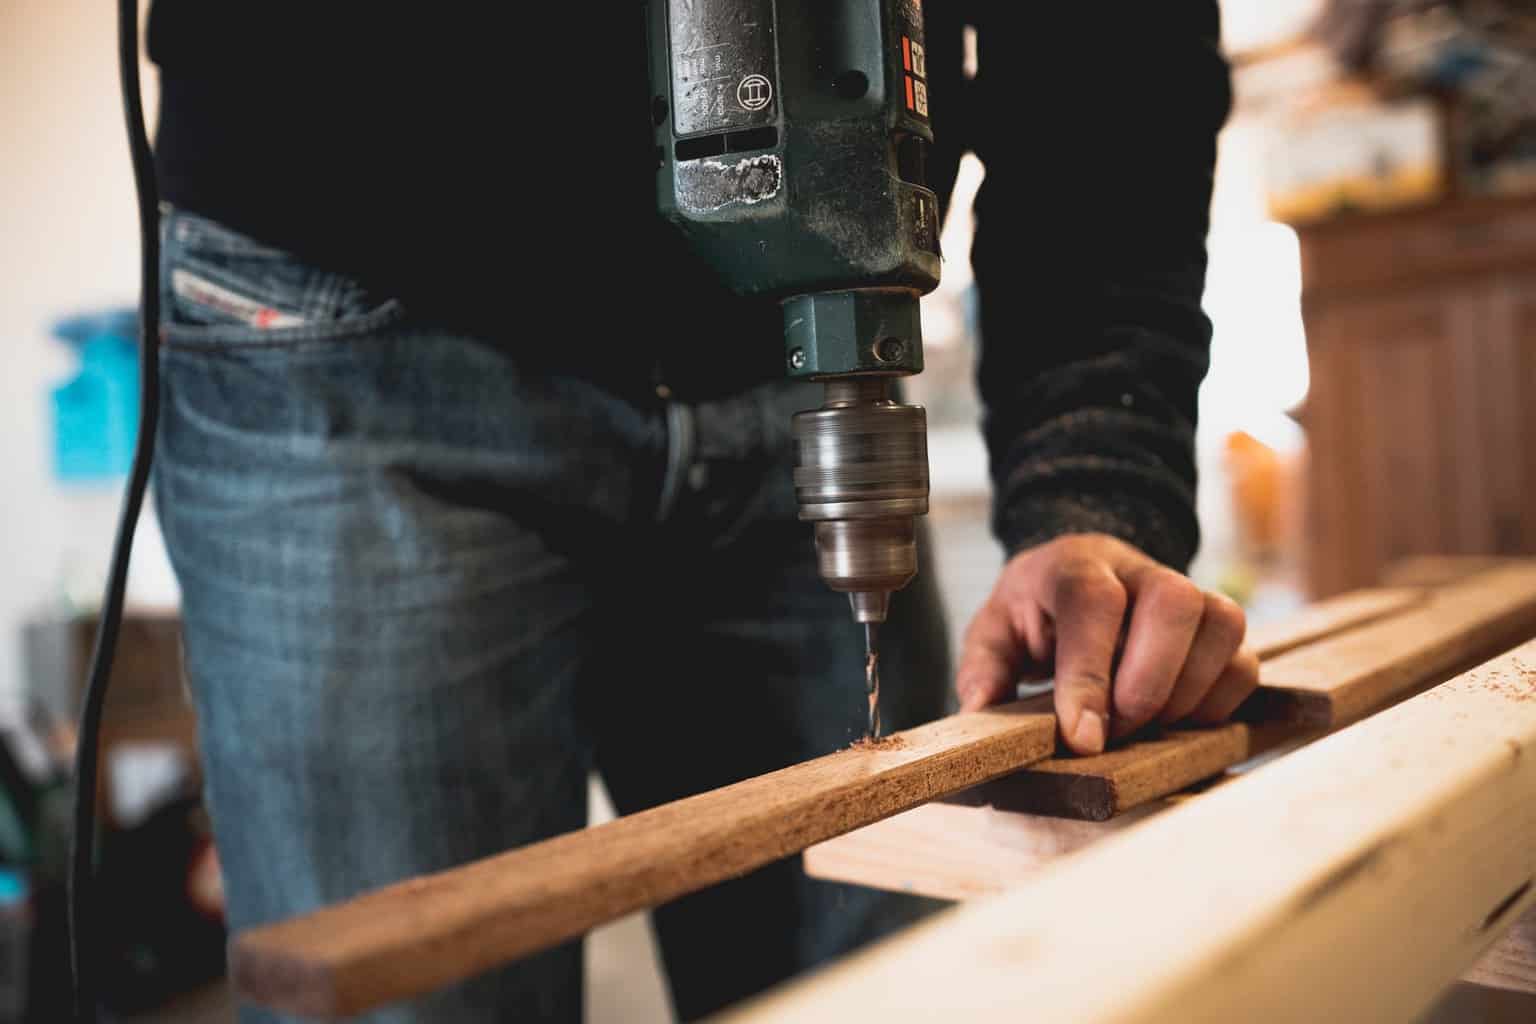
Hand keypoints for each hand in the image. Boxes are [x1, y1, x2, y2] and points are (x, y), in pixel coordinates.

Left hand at [955, 534, 1258, 754]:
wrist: (1079, 576)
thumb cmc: (1035, 614)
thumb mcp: (994, 633)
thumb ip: (984, 669)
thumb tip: (984, 710)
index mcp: (1075, 565)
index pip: (1092, 602)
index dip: (1090, 673)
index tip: (1084, 738)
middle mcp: (1139, 570)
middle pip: (1174, 601)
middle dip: (1148, 684)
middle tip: (1116, 730)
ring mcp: (1189, 593)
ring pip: (1222, 625)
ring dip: (1186, 695)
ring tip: (1143, 724)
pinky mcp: (1220, 629)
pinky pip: (1244, 663)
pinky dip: (1216, 704)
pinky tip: (1175, 719)